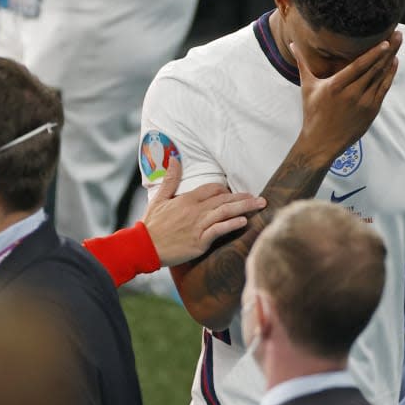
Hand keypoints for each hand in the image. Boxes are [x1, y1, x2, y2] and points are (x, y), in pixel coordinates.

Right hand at [142, 158, 265, 265]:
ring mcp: (198, 226)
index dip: (225, 190)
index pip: (212, 189)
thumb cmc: (152, 224)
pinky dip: (231, 225)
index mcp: (187, 200)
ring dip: (244, 208)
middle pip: (224, 199)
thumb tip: (174, 158)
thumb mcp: (159, 198)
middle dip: (243, 198)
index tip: (234, 193)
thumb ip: (170, 179)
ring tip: (259, 205)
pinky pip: (218, 230)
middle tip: (260, 198)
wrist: (144, 247)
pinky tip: (243, 221)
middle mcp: (195, 211)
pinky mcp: (199, 241)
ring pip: (225, 212)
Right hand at [290, 30, 400, 165]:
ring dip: (391, 59)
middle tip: (398, 34)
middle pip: (374, 68)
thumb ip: (302, 63)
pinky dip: (389, 75)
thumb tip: (291, 44)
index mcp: (336, 86)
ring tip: (398, 43)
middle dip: (388, 50)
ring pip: (381, 77)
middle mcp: (352, 94)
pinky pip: (383, 89)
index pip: (359, 66)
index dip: (373, 53)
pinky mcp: (371, 111)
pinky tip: (394, 63)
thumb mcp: (307, 87)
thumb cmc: (313, 113)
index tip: (384, 41)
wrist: (321, 142)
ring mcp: (364, 103)